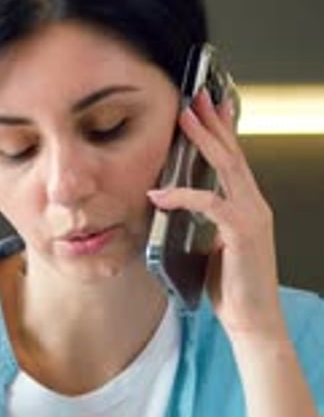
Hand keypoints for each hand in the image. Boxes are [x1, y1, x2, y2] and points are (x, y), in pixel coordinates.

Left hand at [148, 88, 286, 342]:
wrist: (253, 319)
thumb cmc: (233, 289)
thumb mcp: (213, 248)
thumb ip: (202, 225)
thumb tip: (175, 211)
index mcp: (247, 207)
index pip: (234, 161)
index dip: (222, 131)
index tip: (209, 107)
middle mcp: (254, 205)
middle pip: (232, 154)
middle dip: (213, 122)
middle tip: (196, 96)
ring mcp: (252, 216)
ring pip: (226, 168)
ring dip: (203, 141)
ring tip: (185, 119)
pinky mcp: (243, 232)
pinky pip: (210, 203)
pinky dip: (183, 195)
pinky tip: (160, 193)